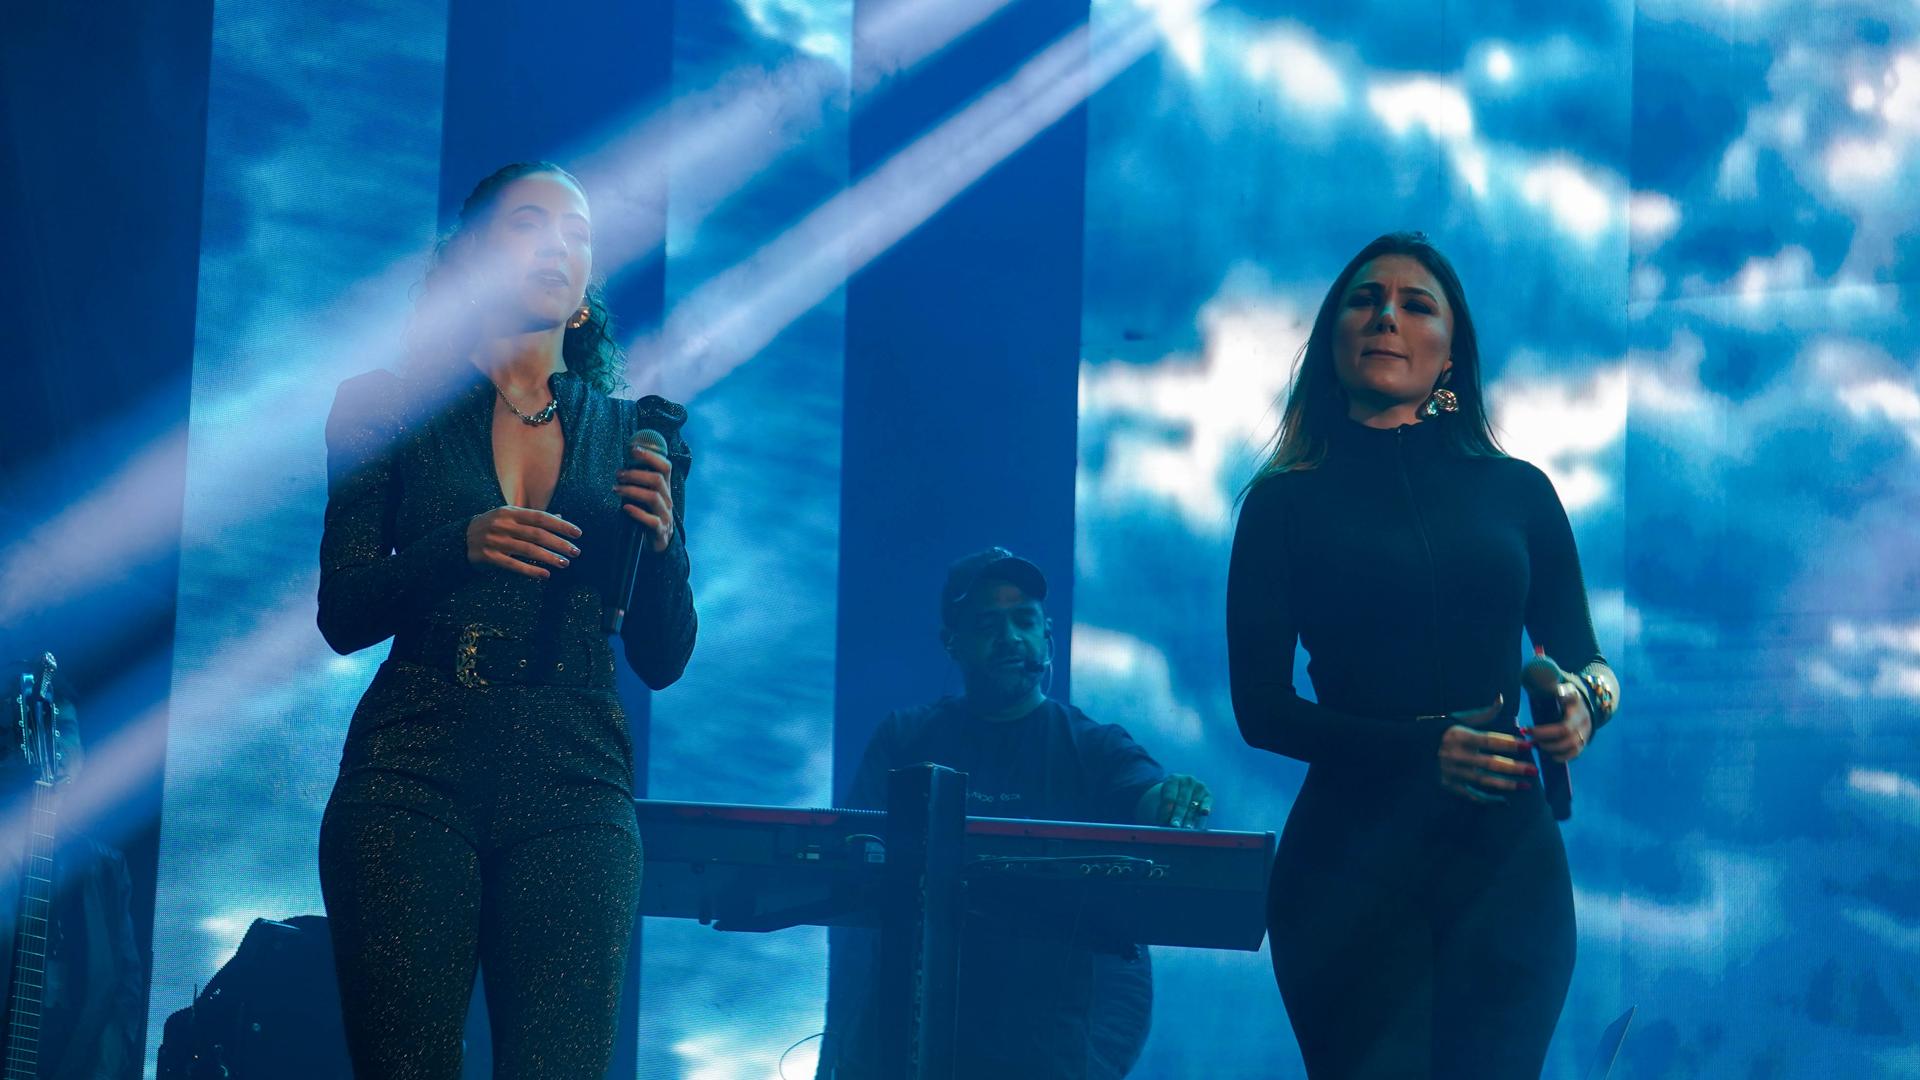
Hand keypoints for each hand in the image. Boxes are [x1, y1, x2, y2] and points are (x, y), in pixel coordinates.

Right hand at [466, 507, 582, 579]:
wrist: (460, 540)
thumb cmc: (493, 527)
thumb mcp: (511, 517)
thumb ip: (534, 519)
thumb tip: (561, 518)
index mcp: (510, 512)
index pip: (541, 517)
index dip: (561, 525)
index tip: (578, 533)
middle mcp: (503, 524)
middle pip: (537, 534)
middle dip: (559, 543)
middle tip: (576, 552)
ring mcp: (495, 541)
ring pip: (527, 550)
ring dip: (549, 557)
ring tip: (564, 563)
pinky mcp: (489, 557)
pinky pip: (513, 565)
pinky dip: (531, 571)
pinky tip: (545, 575)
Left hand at [615, 445, 674, 553]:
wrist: (660, 541)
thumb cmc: (649, 514)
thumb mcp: (646, 496)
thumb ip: (639, 483)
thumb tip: (623, 465)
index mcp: (665, 489)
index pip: (665, 467)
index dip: (651, 456)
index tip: (633, 450)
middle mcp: (667, 499)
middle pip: (656, 480)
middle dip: (635, 474)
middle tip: (618, 475)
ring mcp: (665, 515)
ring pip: (653, 497)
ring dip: (631, 490)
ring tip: (616, 489)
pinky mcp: (660, 530)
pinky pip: (651, 520)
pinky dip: (637, 512)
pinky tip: (625, 508)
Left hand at [1138, 774, 1212, 828]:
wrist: (1182, 793)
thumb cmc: (1170, 801)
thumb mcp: (1164, 802)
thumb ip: (1164, 811)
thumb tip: (1165, 825)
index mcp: (1173, 779)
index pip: (1169, 798)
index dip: (1167, 811)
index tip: (1164, 822)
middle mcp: (1187, 780)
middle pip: (1182, 801)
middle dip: (1178, 815)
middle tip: (1175, 826)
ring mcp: (1199, 786)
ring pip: (1193, 805)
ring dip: (1189, 818)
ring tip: (1186, 828)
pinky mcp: (1208, 794)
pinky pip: (1206, 802)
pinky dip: (1205, 807)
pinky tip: (1204, 813)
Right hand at [1437, 695, 1535, 804]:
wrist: (1413, 746)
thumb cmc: (1440, 729)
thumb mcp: (1459, 718)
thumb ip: (1483, 713)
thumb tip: (1501, 698)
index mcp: (1459, 735)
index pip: (1490, 740)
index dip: (1510, 743)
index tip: (1528, 745)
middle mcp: (1455, 754)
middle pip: (1490, 763)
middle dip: (1514, 767)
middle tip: (1534, 770)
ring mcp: (1452, 771)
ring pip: (1484, 780)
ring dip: (1507, 784)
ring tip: (1526, 786)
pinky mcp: (1448, 784)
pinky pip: (1471, 795)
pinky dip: (1487, 800)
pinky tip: (1504, 801)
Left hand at [1529, 671, 1593, 763]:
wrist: (1587, 705)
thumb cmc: (1564, 693)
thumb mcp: (1558, 682)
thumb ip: (1547, 674)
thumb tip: (1536, 655)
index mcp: (1573, 698)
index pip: (1568, 696)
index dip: (1560, 696)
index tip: (1550, 697)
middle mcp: (1582, 715)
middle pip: (1565, 729)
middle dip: (1544, 733)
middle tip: (1528, 732)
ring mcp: (1584, 730)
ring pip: (1570, 744)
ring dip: (1550, 747)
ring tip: (1535, 744)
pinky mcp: (1583, 742)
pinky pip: (1574, 753)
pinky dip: (1561, 756)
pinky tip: (1548, 754)